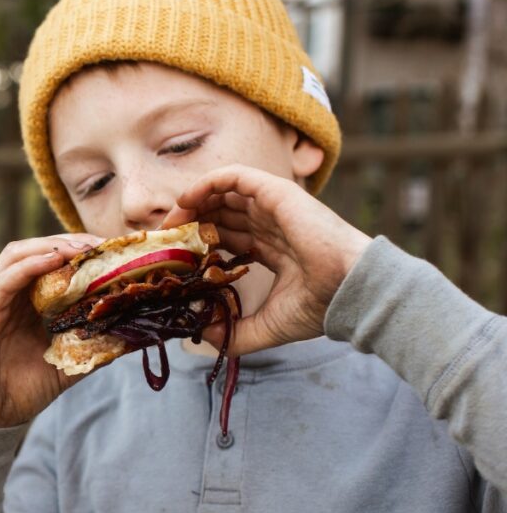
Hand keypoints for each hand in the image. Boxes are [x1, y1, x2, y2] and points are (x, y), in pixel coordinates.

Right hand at [0, 234, 102, 429]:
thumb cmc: (17, 393)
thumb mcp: (65, 367)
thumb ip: (92, 349)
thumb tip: (131, 338)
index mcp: (26, 304)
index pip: (52, 263)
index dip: (81, 252)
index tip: (114, 251)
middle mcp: (8, 296)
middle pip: (36, 250)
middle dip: (70, 242)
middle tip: (102, 244)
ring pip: (17, 255)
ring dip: (50, 246)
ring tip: (81, 247)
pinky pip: (2, 281)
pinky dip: (27, 266)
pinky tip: (52, 260)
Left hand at [160, 165, 371, 354]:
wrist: (348, 292)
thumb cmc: (319, 307)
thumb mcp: (267, 326)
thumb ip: (233, 331)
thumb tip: (202, 336)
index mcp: (273, 248)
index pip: (227, 236)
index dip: (198, 242)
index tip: (174, 257)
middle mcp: (271, 224)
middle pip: (220, 213)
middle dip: (189, 222)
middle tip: (164, 239)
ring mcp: (273, 207)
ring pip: (222, 193)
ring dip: (192, 202)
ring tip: (170, 223)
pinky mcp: (276, 193)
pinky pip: (233, 176)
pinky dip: (206, 183)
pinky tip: (185, 202)